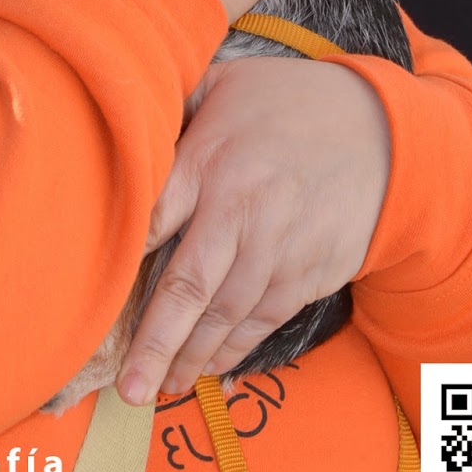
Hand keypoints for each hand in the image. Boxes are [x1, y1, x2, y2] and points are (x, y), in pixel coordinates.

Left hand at [116, 54, 391, 404]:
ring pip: (226, 315)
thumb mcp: (224, 83)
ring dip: (191, 356)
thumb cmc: (287, 102)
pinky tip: (207, 368)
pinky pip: (263, 320)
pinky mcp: (308, 273)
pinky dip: (234, 349)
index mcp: (209, 161)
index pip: (154, 216)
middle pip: (189, 286)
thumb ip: (173, 106)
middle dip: (155, 341)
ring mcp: (278, 248)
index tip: (90, 297)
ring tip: (158, 387)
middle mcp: (242, 211)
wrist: (382, 134)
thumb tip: (120, 114)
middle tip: (128, 388)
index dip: (120, 259)